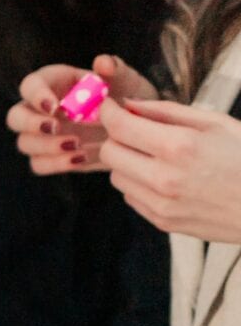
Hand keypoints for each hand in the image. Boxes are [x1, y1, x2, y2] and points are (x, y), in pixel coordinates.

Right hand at [8, 55, 155, 176]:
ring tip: (77, 144)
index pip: (30, 85)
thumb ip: (114, 68)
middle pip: (15, 117)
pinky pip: (39, 164)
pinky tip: (81, 158)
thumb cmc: (127, 94)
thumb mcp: (126, 78)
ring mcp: (42, 135)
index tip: (56, 107)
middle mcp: (40, 109)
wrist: (136, 125)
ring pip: (25, 143)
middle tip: (56, 127)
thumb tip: (103, 63)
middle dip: (32, 124)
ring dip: (47, 146)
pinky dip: (56, 164)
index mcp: (53, 83)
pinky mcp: (50, 157)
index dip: (36, 96)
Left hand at [97, 95, 240, 243]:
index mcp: (180, 147)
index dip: (108, 113)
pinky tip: (165, 177)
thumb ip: (167, 112)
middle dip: (117, 137)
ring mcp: (161, 203)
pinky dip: (139, 183)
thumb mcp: (216, 123)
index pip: (120, 127)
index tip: (108, 106)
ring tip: (157, 155)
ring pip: (116, 176)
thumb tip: (129, 104)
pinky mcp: (161, 221)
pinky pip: (131, 197)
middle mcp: (164, 177)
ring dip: (127, 162)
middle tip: (135, 130)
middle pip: (109, 153)